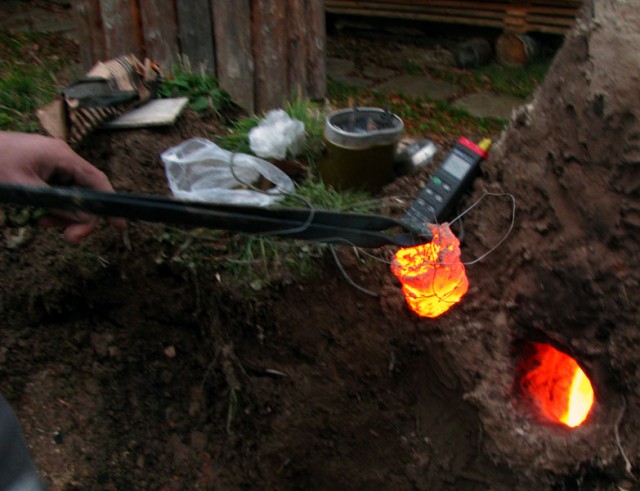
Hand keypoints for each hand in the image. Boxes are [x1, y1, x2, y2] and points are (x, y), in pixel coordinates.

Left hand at [0, 131, 125, 242]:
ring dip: (60, 215)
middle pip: (84, 193)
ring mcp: (49, 164)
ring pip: (69, 196)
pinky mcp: (38, 170)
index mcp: (61, 156)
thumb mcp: (24, 188)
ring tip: (41, 222)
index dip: (109, 204)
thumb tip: (84, 219)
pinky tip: (35, 215)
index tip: (117, 226)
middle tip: (68, 238)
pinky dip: (49, 208)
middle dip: (78, 217)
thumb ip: (57, 205)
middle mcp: (60, 159)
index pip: (97, 181)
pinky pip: (54, 193)